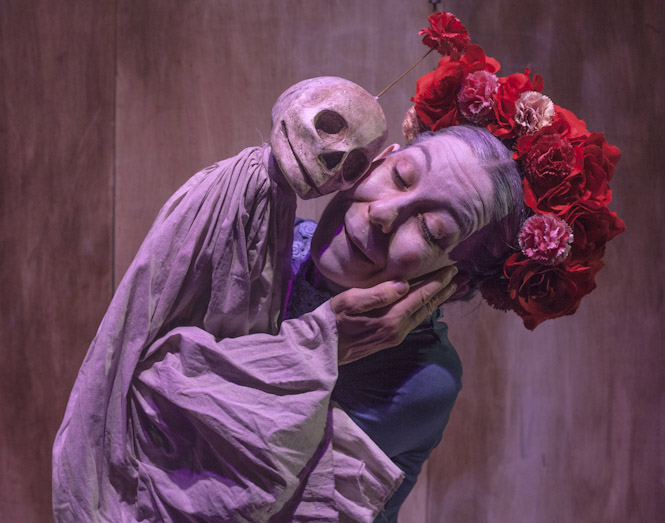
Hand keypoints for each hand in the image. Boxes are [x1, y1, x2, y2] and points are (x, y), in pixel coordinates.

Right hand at [330, 266, 457, 364]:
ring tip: (450, 288)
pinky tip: (428, 303)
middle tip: (460, 277)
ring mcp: (395, 337)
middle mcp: (398, 329)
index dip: (437, 282)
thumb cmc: (334, 319)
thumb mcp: (351, 300)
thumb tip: (404, 284)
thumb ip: (379, 293)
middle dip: (444, 290)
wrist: (325, 348)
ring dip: (438, 300)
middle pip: (427, 306)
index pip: (420, 295)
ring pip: (423, 315)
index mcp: (390, 317)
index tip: (451, 269)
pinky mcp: (391, 340)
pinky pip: (415, 321)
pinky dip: (426, 309)